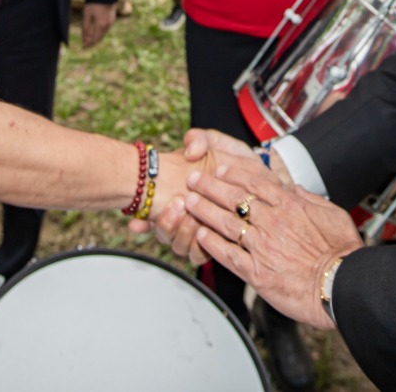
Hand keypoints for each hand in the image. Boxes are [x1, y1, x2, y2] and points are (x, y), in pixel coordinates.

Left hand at [80, 3, 115, 48]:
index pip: (94, 39)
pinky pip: (105, 29)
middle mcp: (108, 25)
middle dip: (92, 42)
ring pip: (103, 33)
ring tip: (88, 39)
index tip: (83, 47)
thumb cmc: (93, 4)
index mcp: (101, 25)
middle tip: (85, 45)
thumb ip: (85, 28)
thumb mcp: (87, 16)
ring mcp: (111, 22)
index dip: (88, 44)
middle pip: (99, 38)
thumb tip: (84, 39)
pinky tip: (94, 31)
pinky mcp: (112, 18)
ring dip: (96, 37)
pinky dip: (99, 32)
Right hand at [131, 130, 260, 262]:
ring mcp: (198, 233)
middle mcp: (183, 219)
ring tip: (192, 215)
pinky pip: (199, 254)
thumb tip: (189, 151)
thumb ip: (199, 140)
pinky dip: (198, 245)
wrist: (254, 176)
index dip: (141, 220)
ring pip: (179, 246)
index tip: (140, 216)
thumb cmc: (231, 162)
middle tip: (176, 204)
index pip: (149, 216)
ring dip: (182, 232)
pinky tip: (203, 230)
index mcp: (175, 200)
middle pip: (164, 234)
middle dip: (165, 223)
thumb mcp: (214, 143)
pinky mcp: (215, 244)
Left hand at [186, 157, 361, 329]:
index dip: (235, 174)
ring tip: (189, 202)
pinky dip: (212, 244)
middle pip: (234, 199)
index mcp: (290, 206)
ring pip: (226, 223)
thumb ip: (311, 199)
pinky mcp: (256, 272)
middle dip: (210, 187)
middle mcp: (272, 222)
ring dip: (204, 211)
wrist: (340, 285)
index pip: (255, 184)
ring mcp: (262, 247)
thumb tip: (296, 189)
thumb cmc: (341, 252)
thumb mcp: (333, 214)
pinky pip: (228, 254)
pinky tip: (199, 235)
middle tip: (194, 179)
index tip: (221, 168)